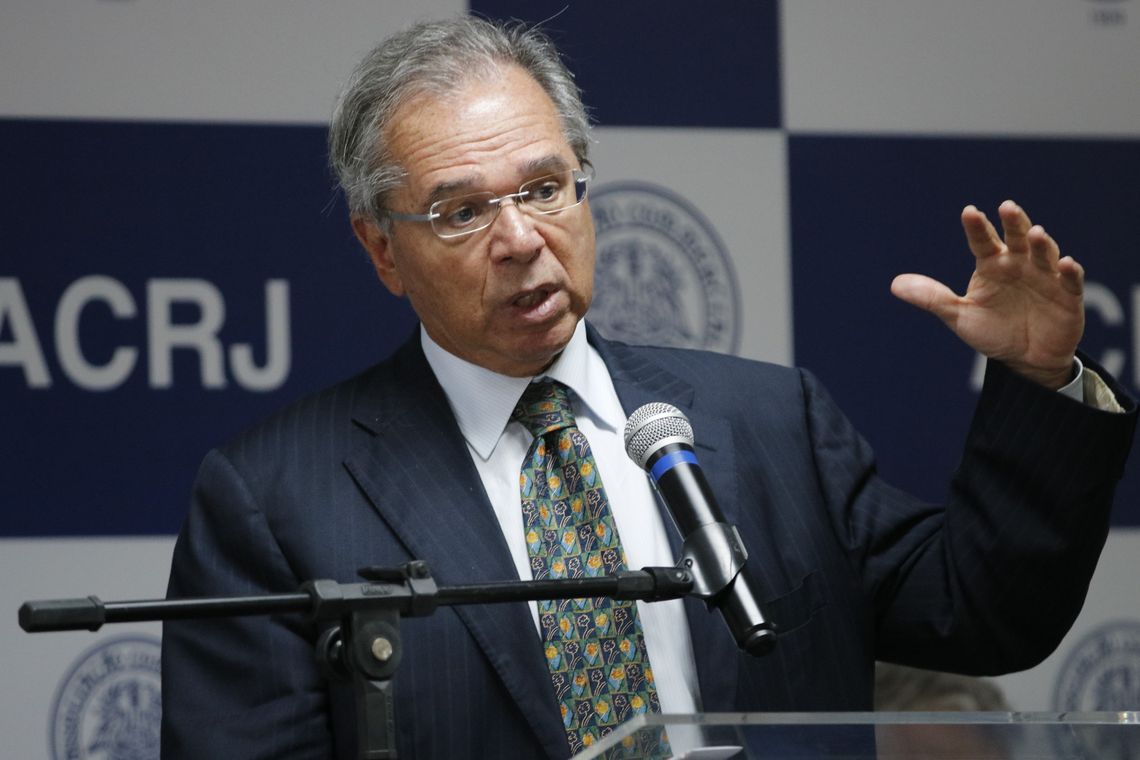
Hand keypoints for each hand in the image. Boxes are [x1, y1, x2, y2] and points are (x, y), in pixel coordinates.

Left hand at [890, 200, 1083, 389]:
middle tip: (1007, 207)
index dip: (976, 228)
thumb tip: (895, 284)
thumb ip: (932, 298)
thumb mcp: (959, 316)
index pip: (982, 241)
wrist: (1024, 360)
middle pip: (1017, 238)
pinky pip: (1070, 280)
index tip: (969, 213)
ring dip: (1041, 243)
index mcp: (992, 265)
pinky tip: (1065, 263)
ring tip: (1034, 233)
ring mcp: (1045, 277)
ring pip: (1044, 254)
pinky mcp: (1068, 295)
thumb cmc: (993, 331)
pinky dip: (1070, 271)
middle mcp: (1019, 264)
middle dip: (1013, 223)